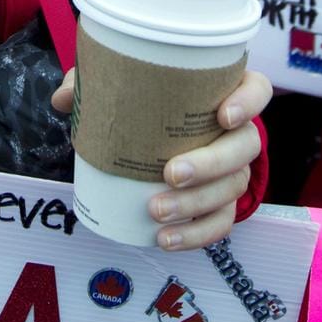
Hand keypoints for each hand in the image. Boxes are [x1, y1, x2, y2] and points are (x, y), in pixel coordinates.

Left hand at [51, 67, 271, 250]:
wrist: (167, 140)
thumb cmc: (151, 103)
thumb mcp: (126, 86)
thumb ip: (98, 83)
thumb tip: (64, 100)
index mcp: (227, 92)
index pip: (257, 90)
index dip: (248, 102)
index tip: (222, 115)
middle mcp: (240, 132)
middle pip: (245, 146)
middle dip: (210, 164)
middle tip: (170, 174)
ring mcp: (236, 170)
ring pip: (233, 188)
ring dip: (196, 205)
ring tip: (156, 212)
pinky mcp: (224, 203)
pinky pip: (222, 222)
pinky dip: (195, 235)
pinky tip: (165, 238)